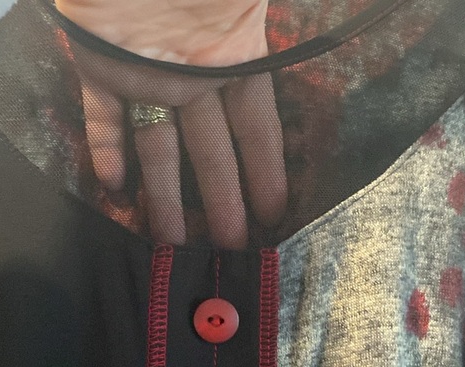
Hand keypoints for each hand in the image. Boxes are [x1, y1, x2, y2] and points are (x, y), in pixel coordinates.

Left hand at [58, 0, 287, 248]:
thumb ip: (269, 28)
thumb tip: (366, 16)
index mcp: (234, 59)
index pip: (257, 128)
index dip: (267, 170)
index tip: (274, 212)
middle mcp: (193, 78)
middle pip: (210, 152)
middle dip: (222, 201)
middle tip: (229, 245)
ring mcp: (145, 75)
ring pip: (159, 147)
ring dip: (163, 194)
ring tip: (168, 240)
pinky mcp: (99, 67)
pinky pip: (102, 116)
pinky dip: (105, 148)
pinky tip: (114, 186)